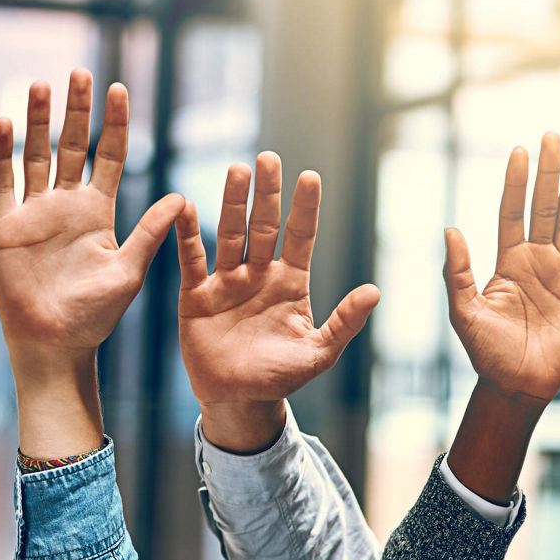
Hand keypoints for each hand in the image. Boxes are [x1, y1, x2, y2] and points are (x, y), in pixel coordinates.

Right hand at [0, 69, 182, 457]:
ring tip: (40, 85)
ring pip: (35, 155)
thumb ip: (151, 233)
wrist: (53, 343)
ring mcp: (33, 212)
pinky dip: (1, 153)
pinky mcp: (4, 226)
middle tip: (80, 72)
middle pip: (71, 145)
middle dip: (76, 110)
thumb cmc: (95, 316)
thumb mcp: (130, 270)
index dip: (114, 122)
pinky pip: (1, 182)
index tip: (119, 88)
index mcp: (98, 211)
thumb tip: (183, 197)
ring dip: (36, 121)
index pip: (108, 155)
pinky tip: (1, 124)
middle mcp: (66, 205)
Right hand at [176, 154, 379, 451]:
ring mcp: (227, 281)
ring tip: (236, 170)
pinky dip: (187, 234)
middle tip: (269, 159)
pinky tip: (185, 206)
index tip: (309, 177)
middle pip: (264, 226)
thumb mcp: (319, 353)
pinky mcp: (196, 294)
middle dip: (267, 193)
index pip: (299, 237)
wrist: (237, 401)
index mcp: (291, 284)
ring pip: (230, 234)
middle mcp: (259, 275)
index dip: (304, 208)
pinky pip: (191, 259)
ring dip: (232, 202)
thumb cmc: (280, 378)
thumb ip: (344, 322)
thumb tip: (374, 291)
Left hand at [443, 132, 559, 401]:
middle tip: (551, 136)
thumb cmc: (485, 351)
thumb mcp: (463, 310)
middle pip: (542, 207)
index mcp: (506, 263)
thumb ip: (457, 271)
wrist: (516, 382)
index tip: (519, 151)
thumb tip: (449, 229)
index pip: (512, 212)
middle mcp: (534, 261)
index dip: (516, 182)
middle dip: (547, 173)